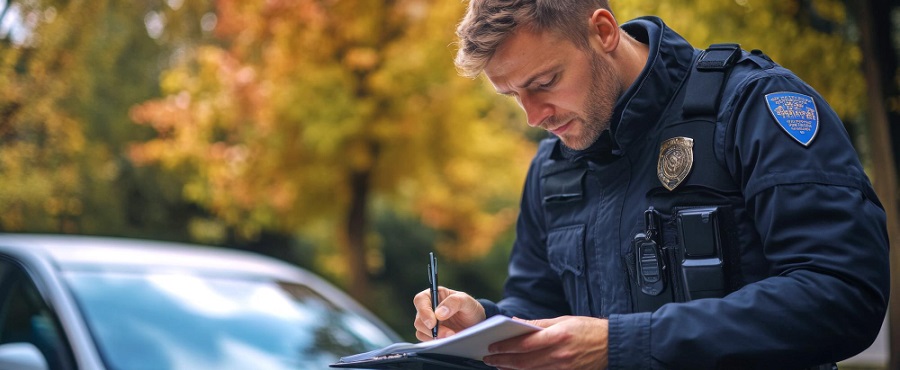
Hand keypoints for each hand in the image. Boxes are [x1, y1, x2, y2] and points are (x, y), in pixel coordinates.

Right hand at [413, 286, 485, 340]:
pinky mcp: (430, 335)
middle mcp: (428, 308)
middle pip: (419, 319)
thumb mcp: (466, 301)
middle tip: (448, 333)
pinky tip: (446, 341)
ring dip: (434, 337)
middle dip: (432, 329)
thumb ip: (454, 302)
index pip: (420, 300)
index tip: (433, 322)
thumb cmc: (469, 308)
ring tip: (451, 336)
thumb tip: (438, 313)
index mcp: (433, 295)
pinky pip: (426, 340)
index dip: (423, 311)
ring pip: (421, 331)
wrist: (475, 324)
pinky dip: (435, 342)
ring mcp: (428, 322)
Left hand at [482, 316, 608, 369]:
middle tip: (488, 358)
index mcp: (558, 336)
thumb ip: (538, 323)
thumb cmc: (587, 328)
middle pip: (524, 361)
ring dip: (511, 368)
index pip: (525, 344)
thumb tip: (515, 322)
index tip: (491, 347)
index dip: (506, 346)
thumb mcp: (563, 320)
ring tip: (498, 365)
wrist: (612, 345)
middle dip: (503, 360)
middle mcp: (559, 354)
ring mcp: (563, 367)